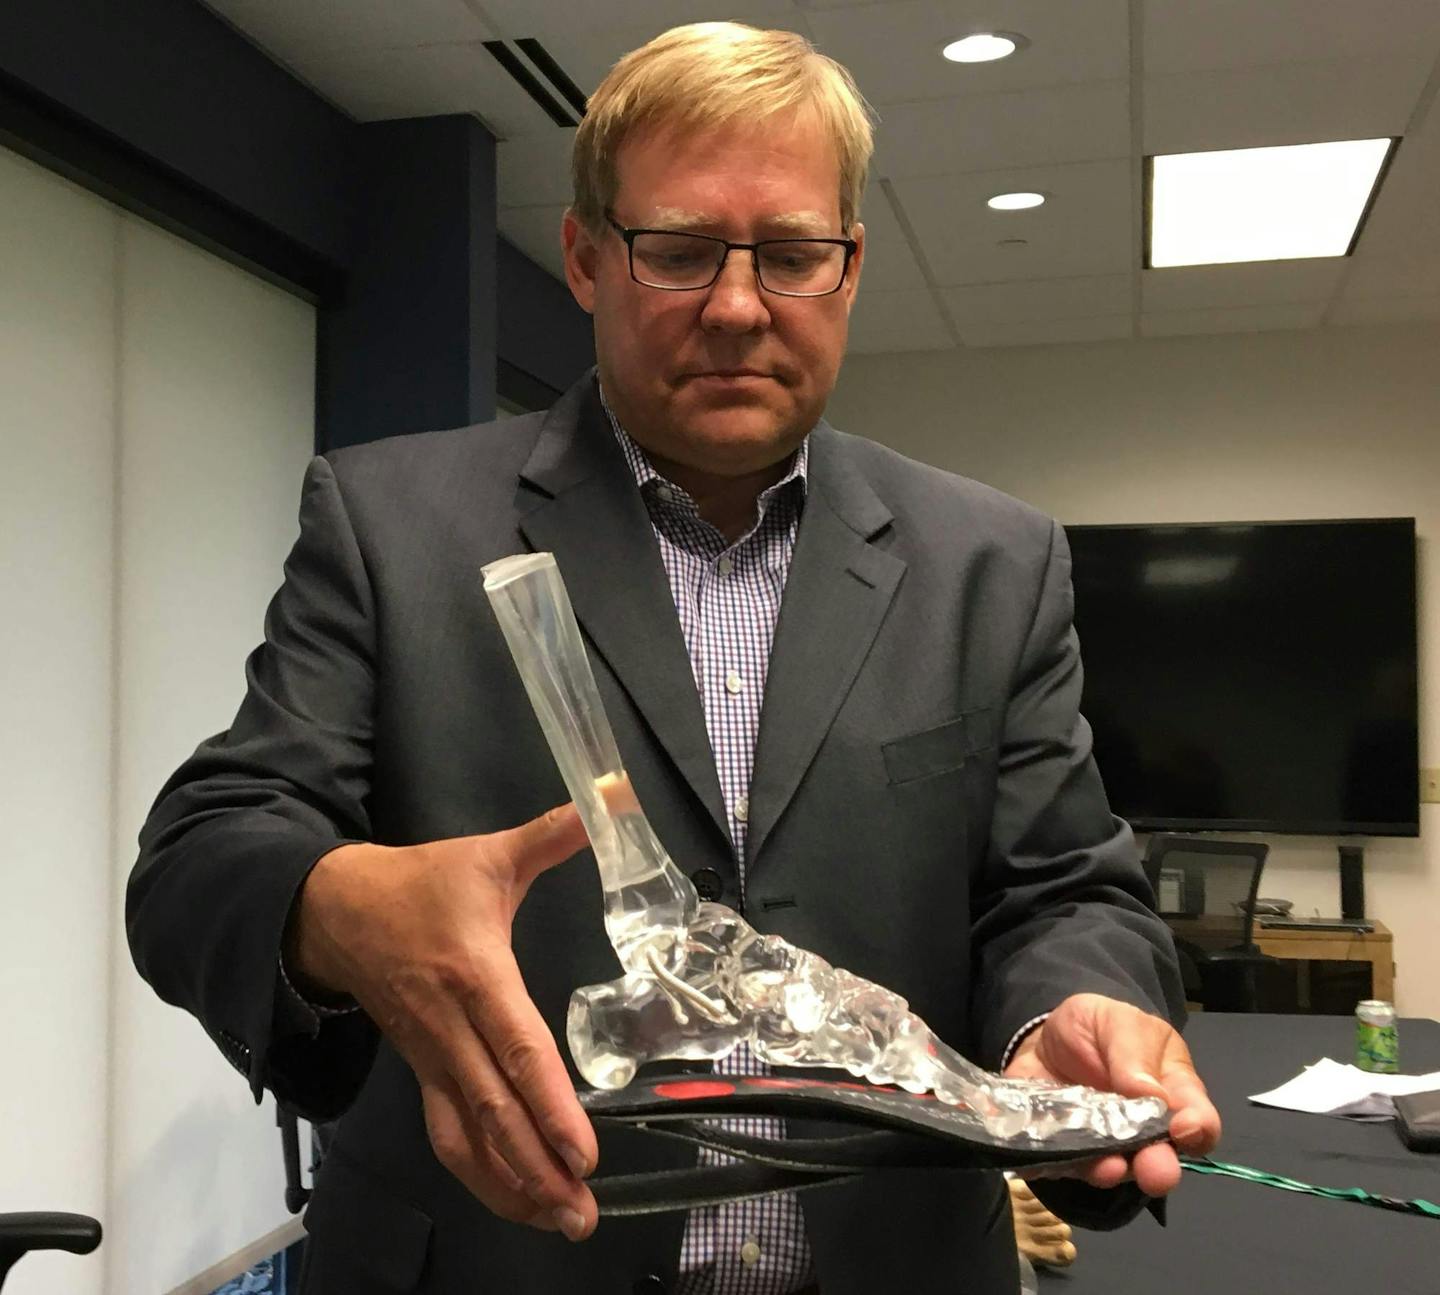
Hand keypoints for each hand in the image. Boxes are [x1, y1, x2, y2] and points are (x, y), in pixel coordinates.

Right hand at [288, 804, 597, 1239]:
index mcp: (474, 976)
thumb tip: (605, 800)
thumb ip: (549, 836)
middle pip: (493, 1112)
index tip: (583, 1152)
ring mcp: (430, 1058)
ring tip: (559, 1220)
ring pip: (468, 1136)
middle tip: (581, 1212)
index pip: (517, 1051)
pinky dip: (482, 1172)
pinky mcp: (419, 1071)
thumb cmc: (417, 884)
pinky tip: (516, 1196)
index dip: (548, 1106)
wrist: (332, 911)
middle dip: (538, 1168)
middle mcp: (451, 1029)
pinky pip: (448, 1133)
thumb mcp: (485, 854)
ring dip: (511, 1184)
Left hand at [1002, 993, 1220, 1196]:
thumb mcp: (1116, 1022)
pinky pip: (1067, 1166)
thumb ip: (1134, 1052)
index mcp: (1172, 1091)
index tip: (1184, 1129)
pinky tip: (1057, 1158)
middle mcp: (1145, 1130)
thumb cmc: (1095, 1030)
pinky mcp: (1068, 1152)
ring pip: (1115, 1169)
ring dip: (1111, 1171)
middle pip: (1161, 1157)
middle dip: (1159, 1168)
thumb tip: (1153, 1095)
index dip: (1198, 1128)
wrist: (1044, 1039)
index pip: (1199, 1118)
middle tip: (1153, 1172)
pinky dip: (1063, 1165)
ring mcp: (1107, 1146)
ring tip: (1105, 1166)